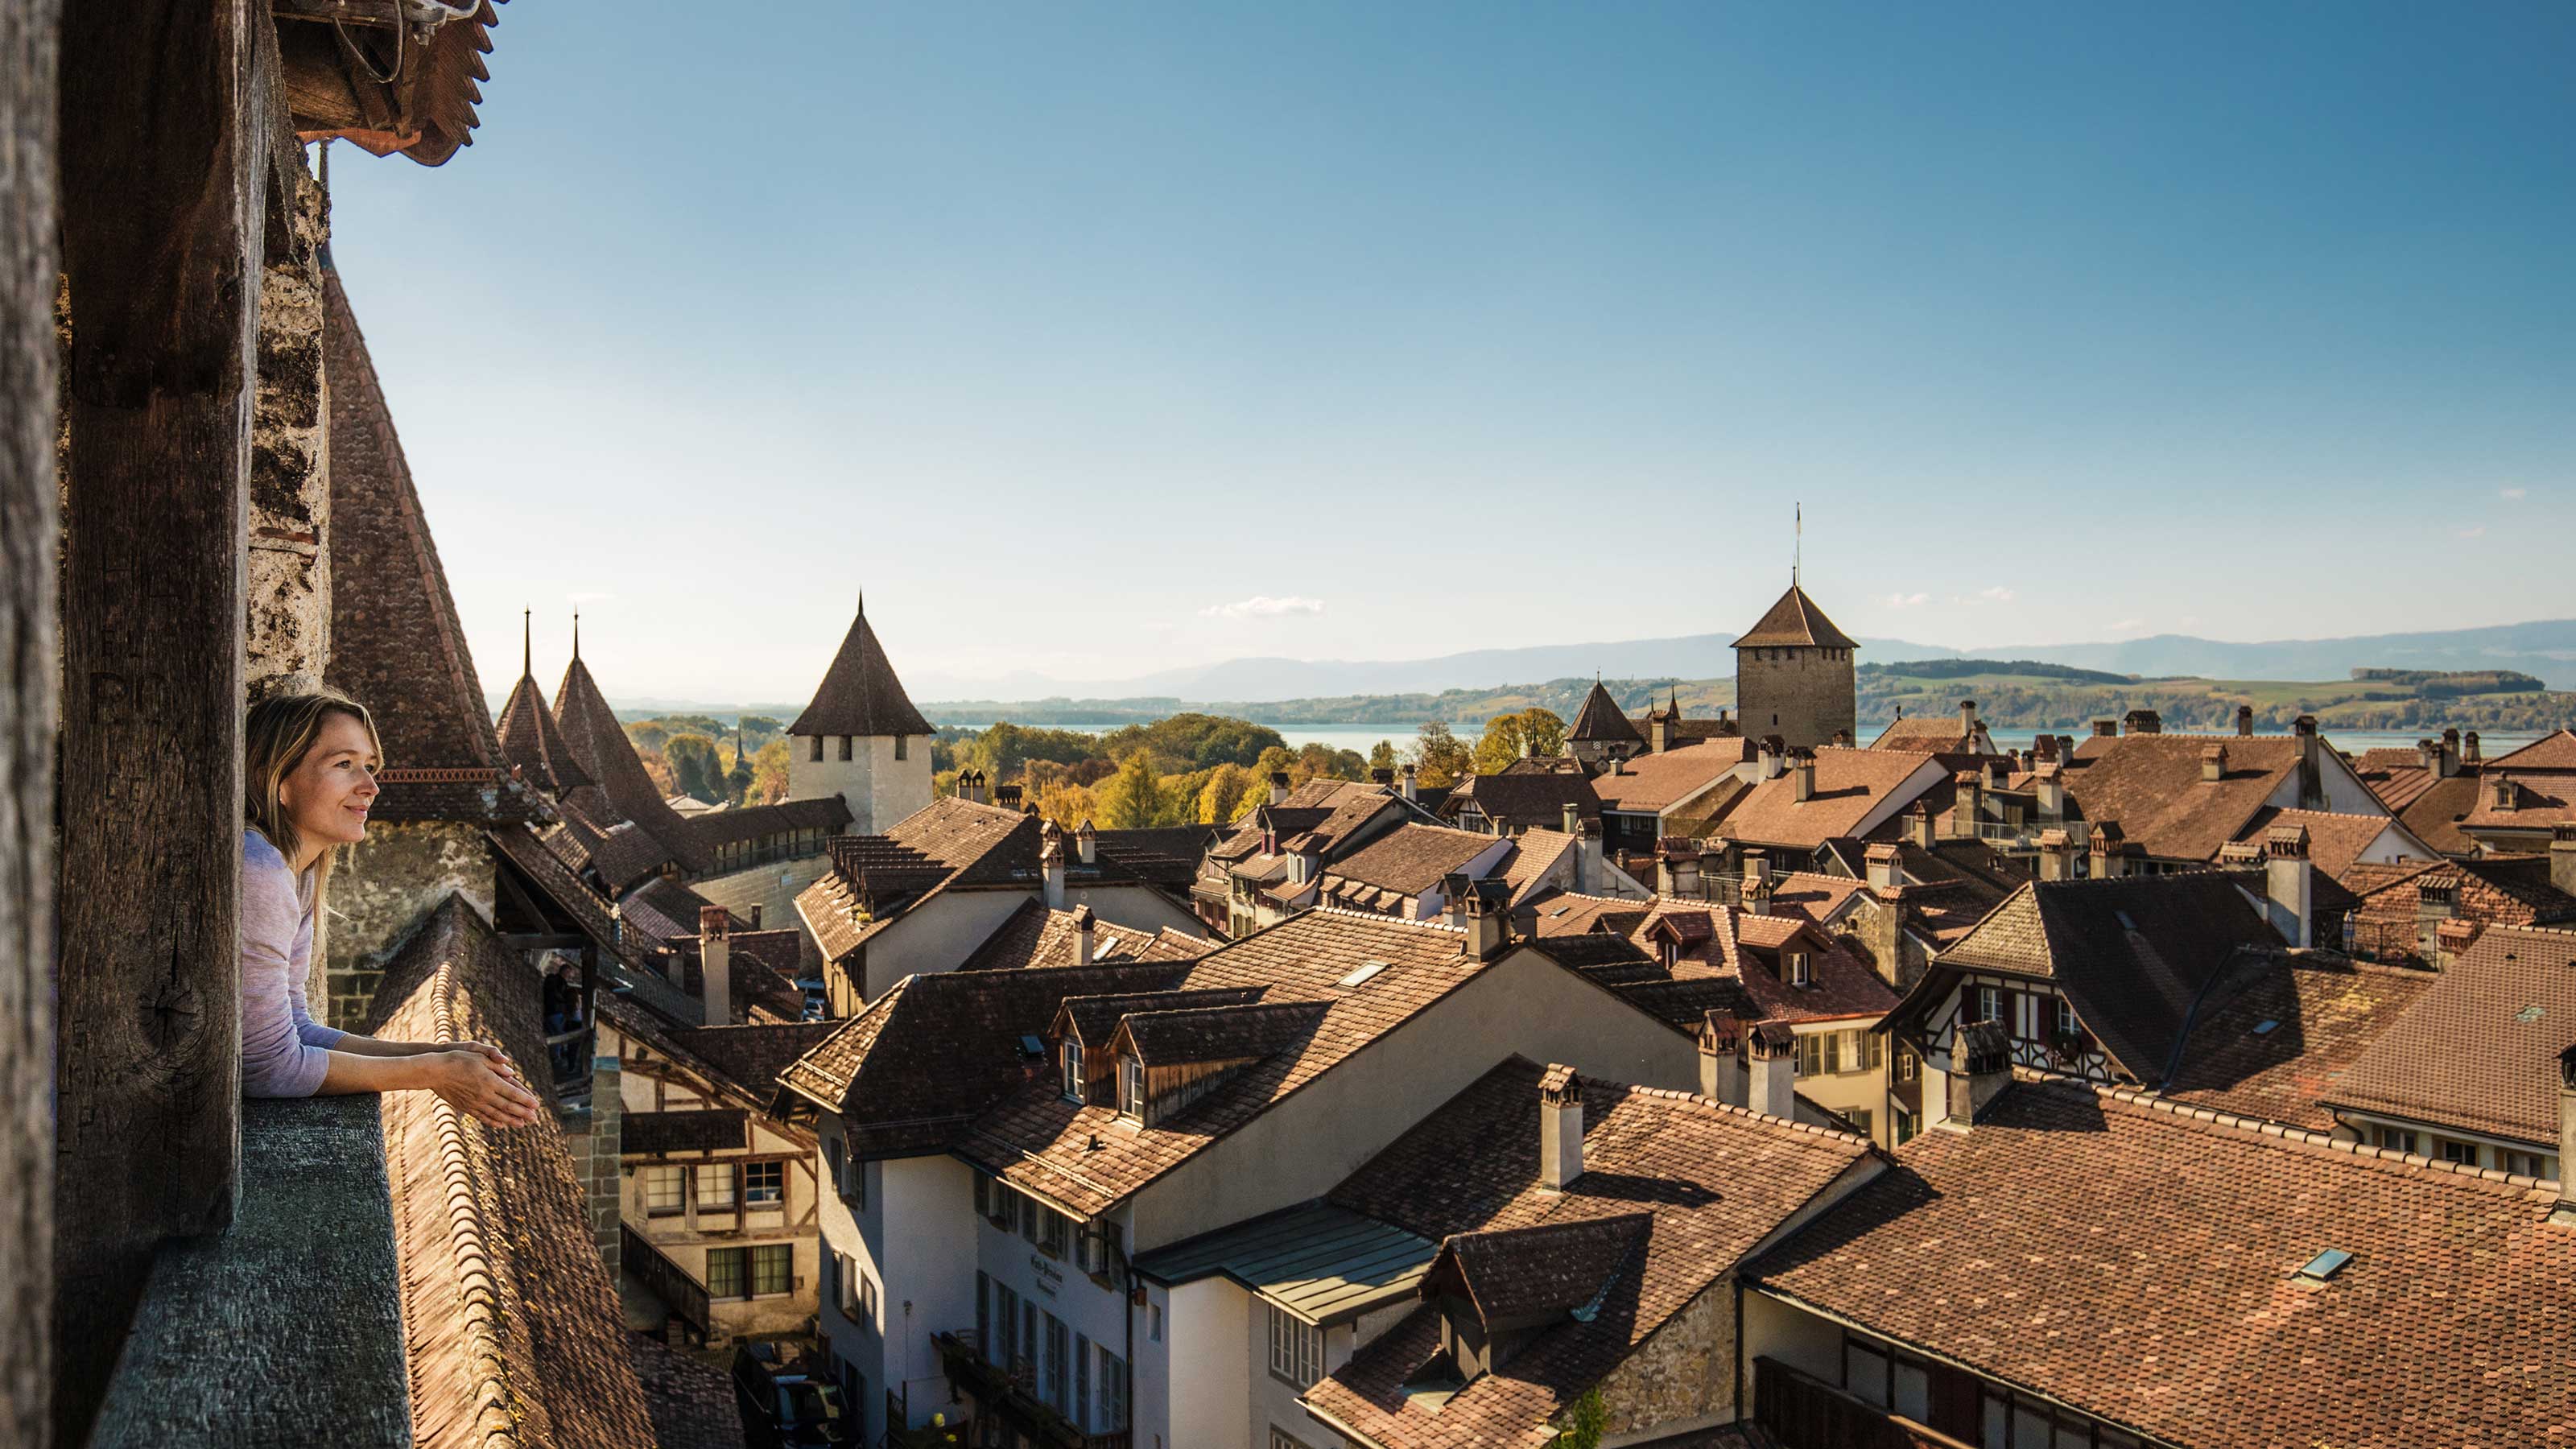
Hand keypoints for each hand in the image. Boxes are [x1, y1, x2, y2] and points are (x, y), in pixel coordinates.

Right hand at [429, 1048, 543, 1129]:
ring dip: (511, 1120)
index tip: (537, 1105)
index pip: (513, 1093)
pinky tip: (501, 1125)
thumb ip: (496, 1065)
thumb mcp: (479, 1057)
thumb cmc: (458, 1060)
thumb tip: (511, 1073)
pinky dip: (494, 1121)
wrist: (435, 1072)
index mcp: (490, 1081)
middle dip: (523, 1113)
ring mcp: (475, 1103)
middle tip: (535, 1119)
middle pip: (508, 1106)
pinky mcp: (466, 1107)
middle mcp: (485, 1094)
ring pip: (497, 1114)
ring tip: (522, 1125)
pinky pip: (483, 1117)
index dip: (526, 1100)